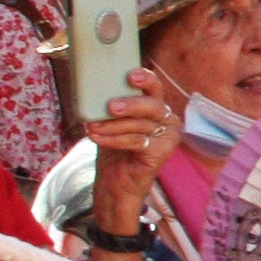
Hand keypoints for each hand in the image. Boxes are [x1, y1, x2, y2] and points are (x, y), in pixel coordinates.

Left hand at [85, 69, 179, 225]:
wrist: (115, 184)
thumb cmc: (114, 151)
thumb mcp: (111, 123)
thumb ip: (111, 106)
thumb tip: (93, 88)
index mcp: (157, 108)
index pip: (155, 88)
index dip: (146, 79)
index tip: (131, 75)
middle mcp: (168, 120)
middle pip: (152, 105)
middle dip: (130, 104)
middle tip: (109, 106)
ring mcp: (169, 137)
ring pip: (140, 124)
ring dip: (112, 125)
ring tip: (92, 127)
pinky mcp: (163, 153)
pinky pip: (137, 141)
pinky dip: (114, 139)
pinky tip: (97, 138)